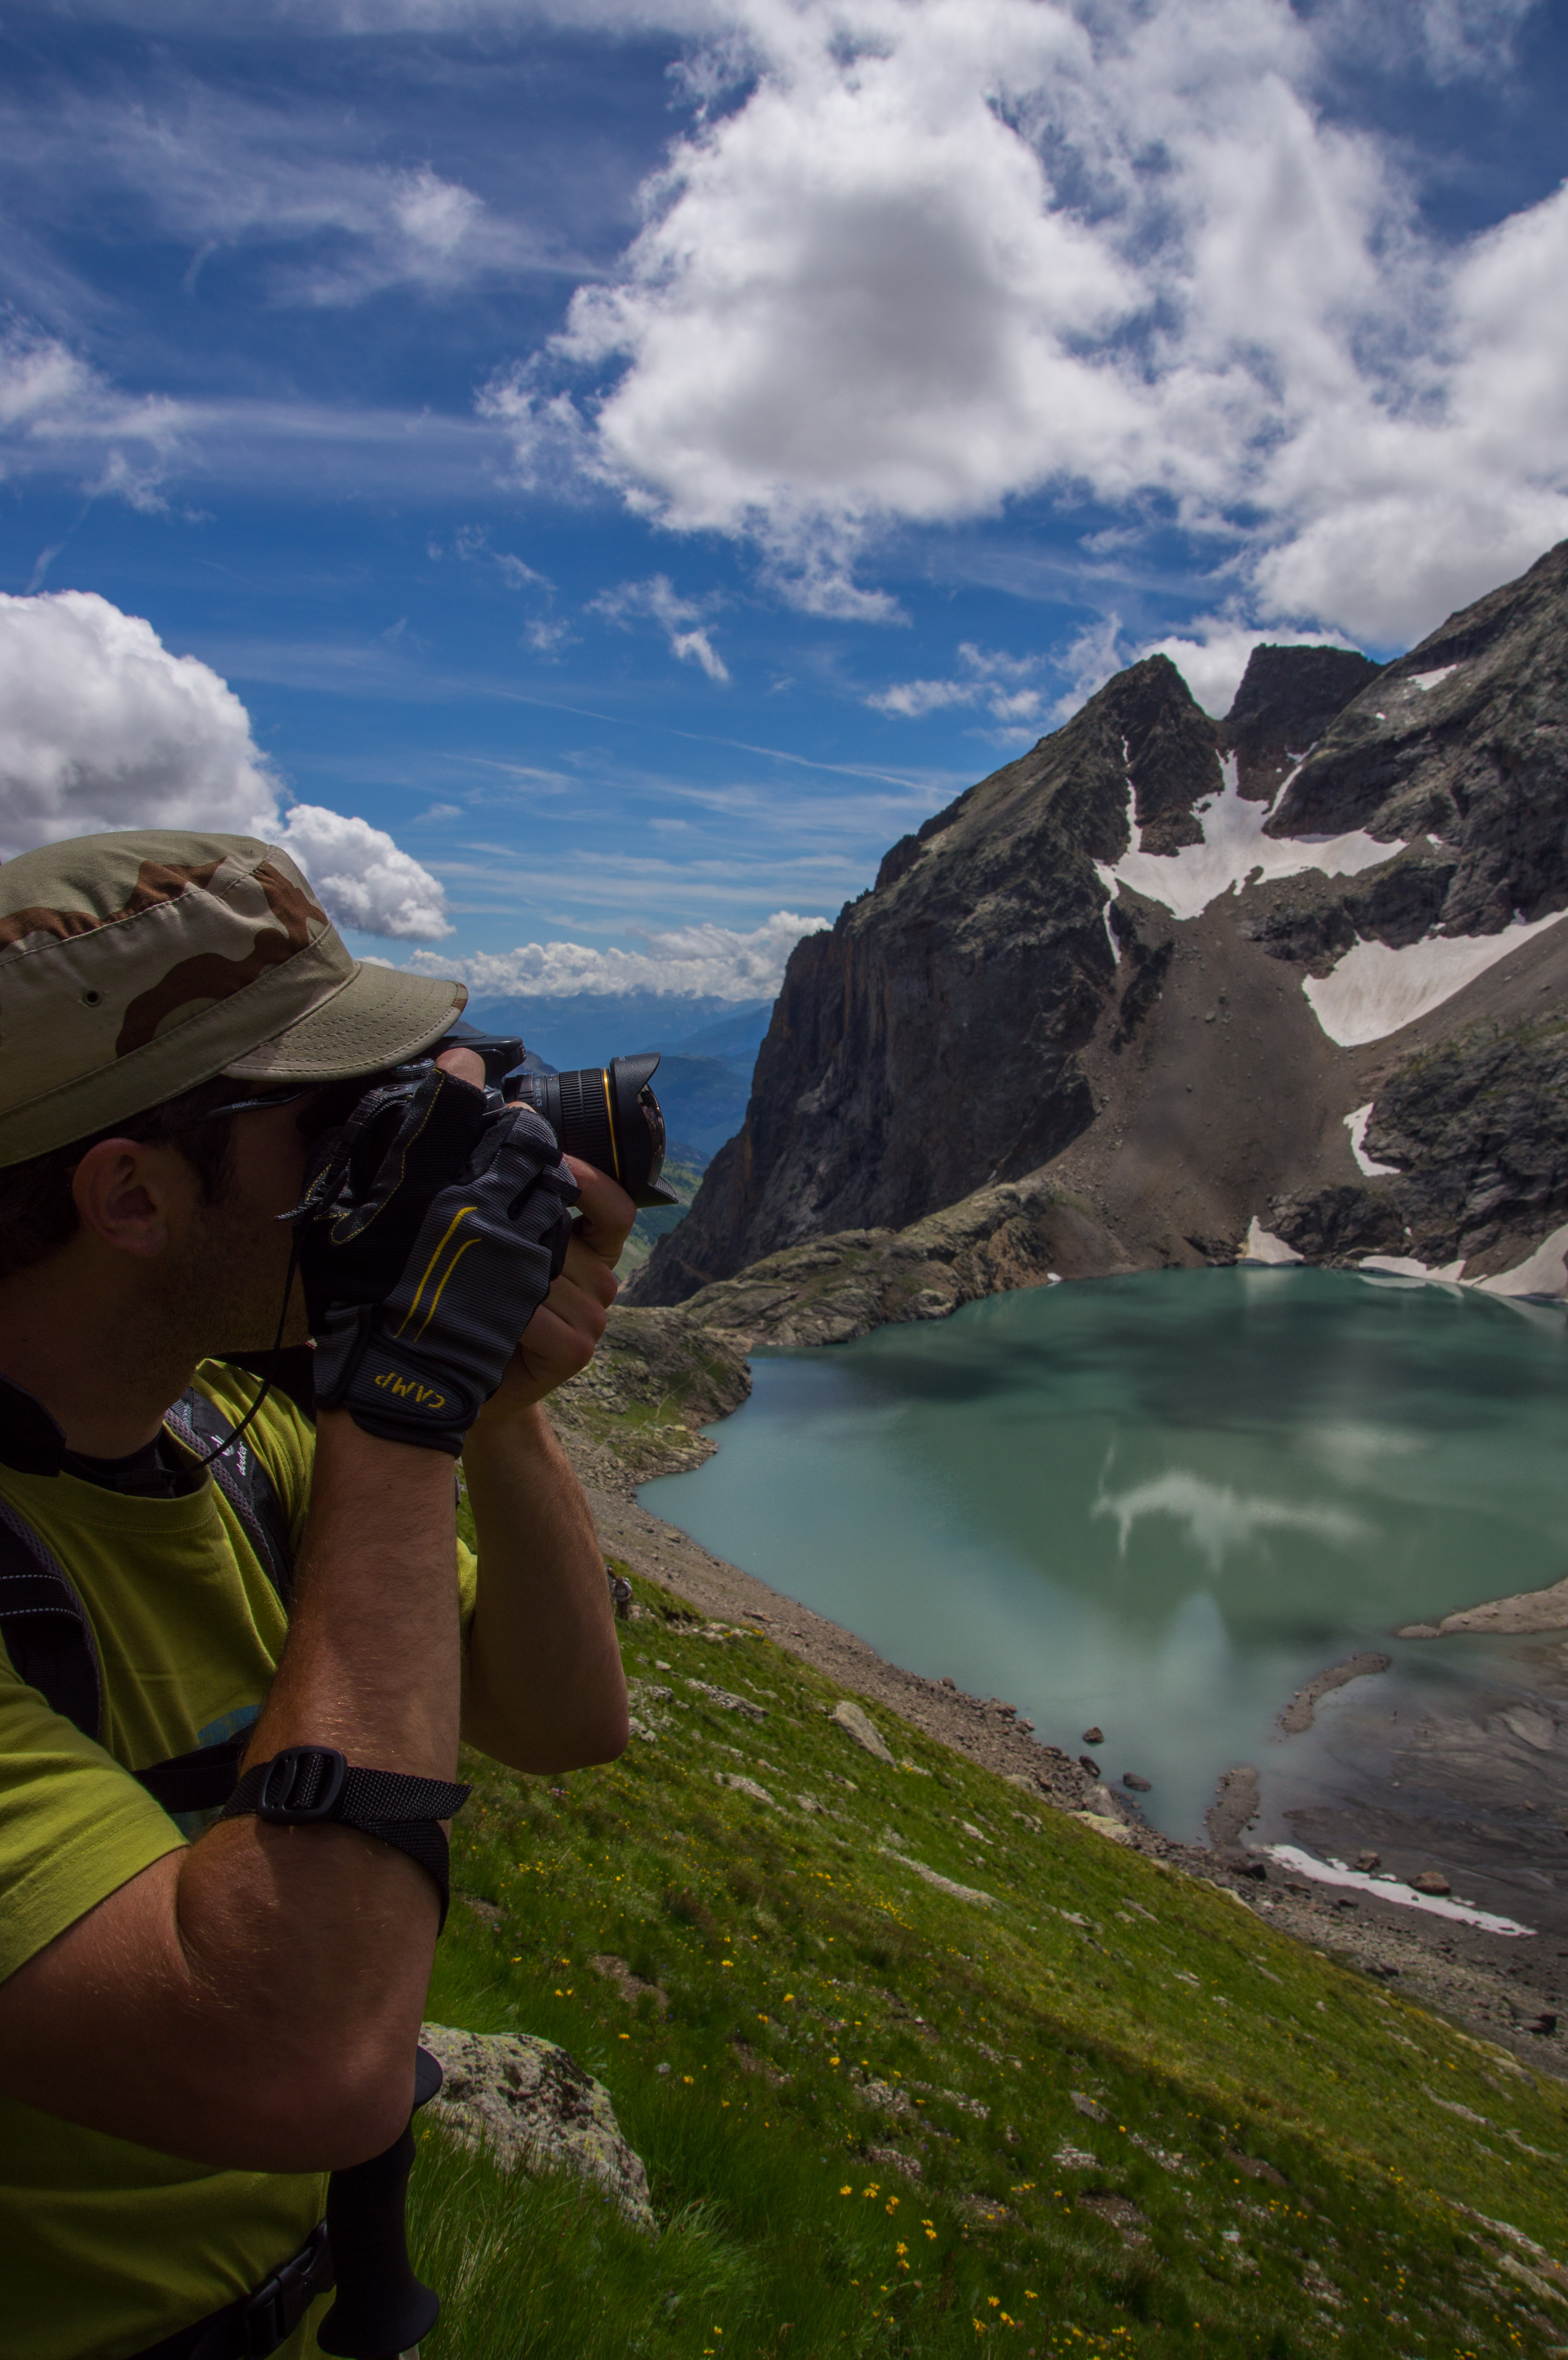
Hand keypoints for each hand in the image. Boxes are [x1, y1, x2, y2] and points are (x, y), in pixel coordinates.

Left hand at [476, 1159, 635, 1417]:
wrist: (461, 1373)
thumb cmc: (478, 1301)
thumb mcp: (499, 1244)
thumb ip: (515, 1196)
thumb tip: (512, 1115)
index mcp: (591, 1248)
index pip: (616, 1209)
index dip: (590, 1182)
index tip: (551, 1160)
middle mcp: (601, 1281)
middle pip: (570, 1243)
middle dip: (520, 1238)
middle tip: (473, 1241)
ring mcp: (593, 1319)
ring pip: (551, 1280)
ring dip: (506, 1282)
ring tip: (471, 1287)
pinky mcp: (576, 1352)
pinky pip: (543, 1319)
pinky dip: (513, 1317)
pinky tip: (491, 1322)